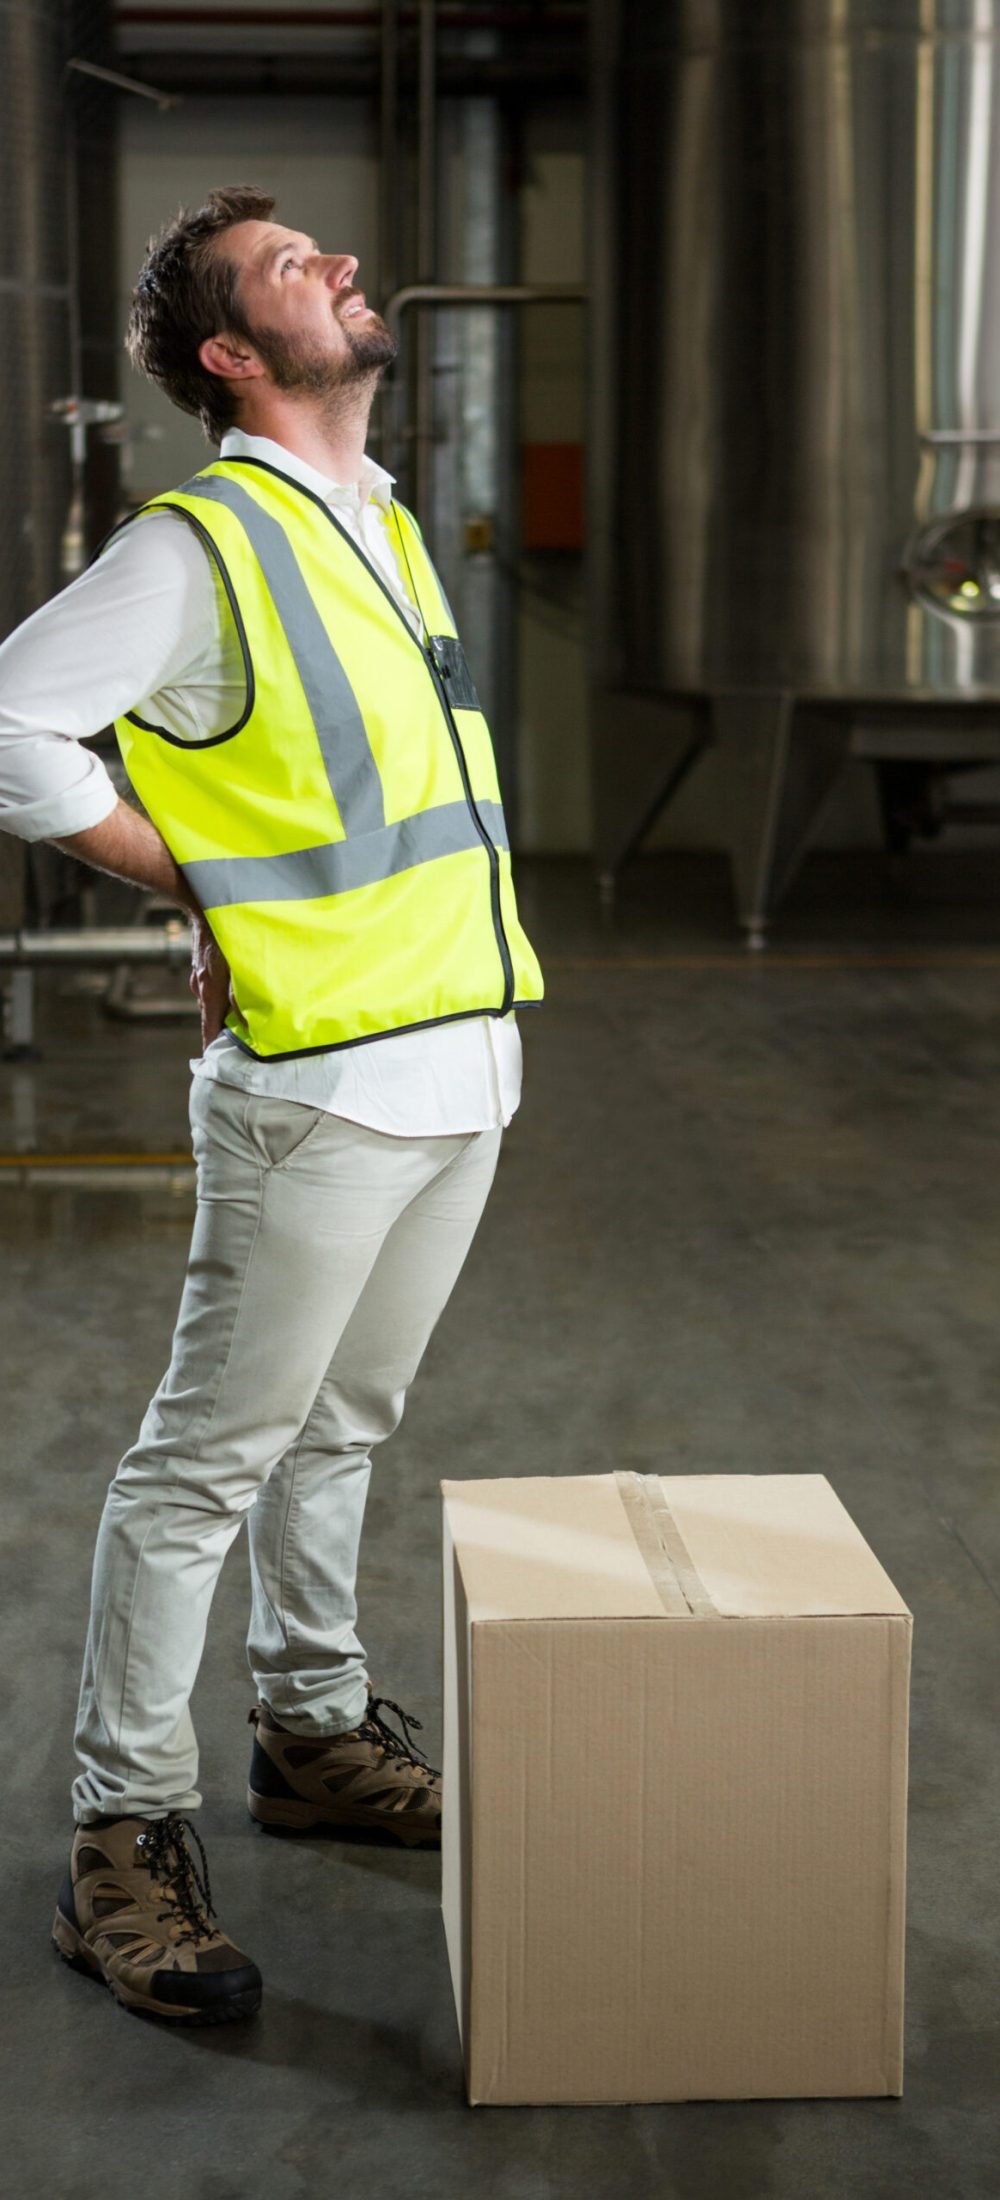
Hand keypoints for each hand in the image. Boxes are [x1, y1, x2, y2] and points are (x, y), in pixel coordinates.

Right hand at [189, 914, 234, 1051]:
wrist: (203, 906)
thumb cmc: (224, 936)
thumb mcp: (237, 969)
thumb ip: (240, 997)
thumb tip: (247, 1023)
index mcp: (209, 992)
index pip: (209, 1028)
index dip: (212, 1046)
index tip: (213, 1063)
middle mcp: (201, 986)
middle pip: (212, 1015)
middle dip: (223, 1027)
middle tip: (237, 1039)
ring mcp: (199, 974)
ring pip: (212, 997)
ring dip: (224, 1005)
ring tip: (242, 1010)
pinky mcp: (201, 963)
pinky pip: (211, 982)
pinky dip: (222, 987)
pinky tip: (234, 980)